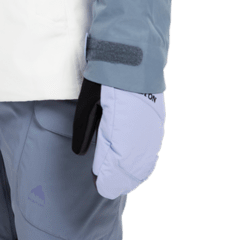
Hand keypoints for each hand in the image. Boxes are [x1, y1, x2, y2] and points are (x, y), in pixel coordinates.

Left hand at [72, 79, 165, 197]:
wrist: (133, 53)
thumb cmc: (106, 76)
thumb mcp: (88, 100)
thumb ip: (84, 128)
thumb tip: (80, 152)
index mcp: (120, 127)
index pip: (114, 165)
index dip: (106, 178)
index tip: (98, 184)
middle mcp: (139, 132)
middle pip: (131, 168)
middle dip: (118, 180)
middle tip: (105, 186)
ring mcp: (152, 128)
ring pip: (144, 161)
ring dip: (132, 174)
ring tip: (120, 182)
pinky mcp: (158, 122)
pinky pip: (153, 149)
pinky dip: (145, 163)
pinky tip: (139, 169)